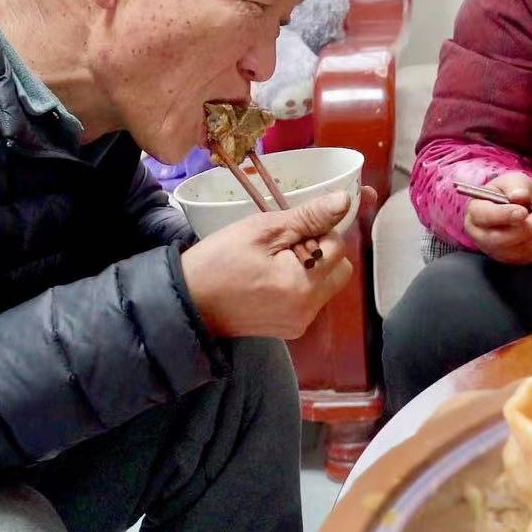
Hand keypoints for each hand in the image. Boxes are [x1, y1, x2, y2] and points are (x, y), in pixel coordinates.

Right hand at [181, 191, 356, 339]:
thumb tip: (344, 201)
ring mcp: (300, 323)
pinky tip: (272, 280)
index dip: (317, 231)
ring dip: (313, 268)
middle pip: (341, 269)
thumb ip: (308, 217)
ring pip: (328, 285)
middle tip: (285, 246)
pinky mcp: (291, 330)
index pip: (338, 246)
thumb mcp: (262, 230)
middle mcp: (309, 310)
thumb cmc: (219, 261)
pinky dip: (301, 285)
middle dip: (322, 251)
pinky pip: (311, 300)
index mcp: (304, 285)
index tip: (288, 231)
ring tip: (275, 263)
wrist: (188, 302)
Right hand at [464, 172, 531, 264]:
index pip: (485, 216)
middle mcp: (481, 235)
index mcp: (475, 212)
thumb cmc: (509, 193)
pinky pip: (528, 256)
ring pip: (517, 250)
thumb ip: (515, 186)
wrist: (515, 206)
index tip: (523, 211)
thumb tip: (519, 196)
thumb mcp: (512, 181)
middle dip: (527, 228)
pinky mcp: (511, 259)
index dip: (504, 215)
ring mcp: (495, 250)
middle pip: (500, 239)